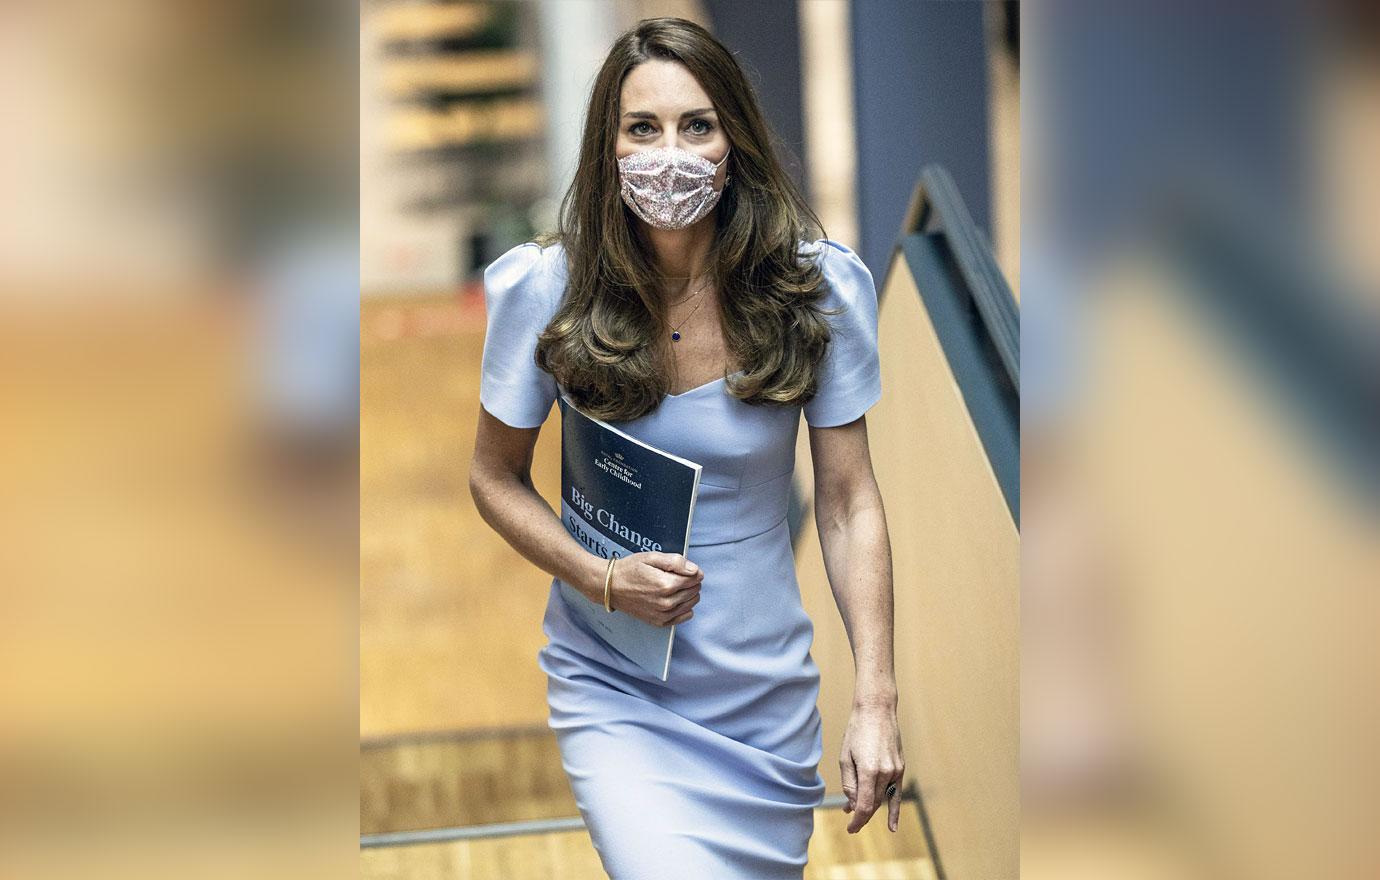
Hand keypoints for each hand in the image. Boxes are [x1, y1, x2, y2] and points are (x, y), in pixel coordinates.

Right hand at [604, 551, 702, 627]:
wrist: (611, 587)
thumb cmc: (629, 571)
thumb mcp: (651, 557)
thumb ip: (675, 562)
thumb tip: (694, 570)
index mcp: (665, 584)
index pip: (695, 578)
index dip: (692, 571)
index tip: (684, 568)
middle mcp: (666, 602)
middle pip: (694, 591)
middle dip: (691, 581)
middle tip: (677, 576)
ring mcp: (663, 614)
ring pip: (691, 603)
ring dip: (689, 594)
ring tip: (674, 586)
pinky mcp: (659, 622)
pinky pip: (684, 617)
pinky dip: (685, 608)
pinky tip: (676, 600)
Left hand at [840, 702, 904, 833]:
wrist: (877, 711)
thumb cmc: (857, 731)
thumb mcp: (845, 757)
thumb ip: (849, 783)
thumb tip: (853, 804)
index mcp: (869, 771)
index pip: (865, 806)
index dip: (857, 820)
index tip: (850, 828)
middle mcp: (886, 773)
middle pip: (873, 803)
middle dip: (860, 812)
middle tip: (847, 816)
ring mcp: (896, 770)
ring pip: (882, 798)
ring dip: (870, 807)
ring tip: (856, 812)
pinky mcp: (901, 767)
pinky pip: (897, 793)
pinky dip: (894, 810)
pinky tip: (892, 826)